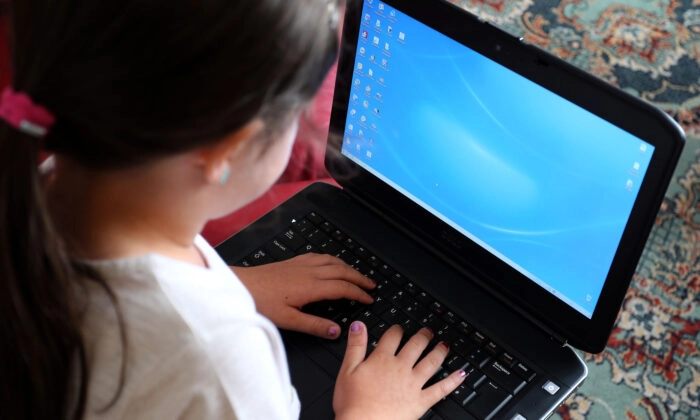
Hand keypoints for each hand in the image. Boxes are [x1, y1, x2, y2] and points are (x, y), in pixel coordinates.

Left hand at [232, 253, 374, 338]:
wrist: (240, 285)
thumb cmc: (260, 302)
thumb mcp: (288, 320)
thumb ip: (314, 325)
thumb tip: (336, 331)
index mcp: (311, 286)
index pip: (343, 288)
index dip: (359, 293)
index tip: (369, 298)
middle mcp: (309, 272)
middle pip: (342, 271)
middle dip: (359, 278)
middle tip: (371, 285)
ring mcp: (301, 264)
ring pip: (332, 261)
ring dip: (348, 267)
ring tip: (357, 274)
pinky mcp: (293, 261)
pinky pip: (319, 256)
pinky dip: (332, 259)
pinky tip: (331, 262)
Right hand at [333, 322, 465, 419]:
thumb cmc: (353, 403)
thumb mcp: (347, 370)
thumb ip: (355, 346)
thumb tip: (358, 325)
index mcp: (382, 359)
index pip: (392, 337)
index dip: (397, 330)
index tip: (399, 328)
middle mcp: (400, 368)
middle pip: (415, 346)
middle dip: (423, 336)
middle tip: (428, 331)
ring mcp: (413, 384)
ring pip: (431, 362)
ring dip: (439, 352)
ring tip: (445, 345)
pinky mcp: (421, 401)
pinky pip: (441, 389)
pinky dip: (453, 381)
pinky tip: (461, 374)